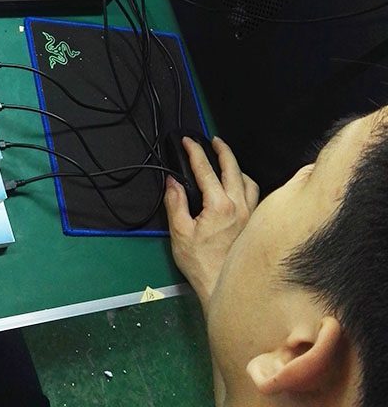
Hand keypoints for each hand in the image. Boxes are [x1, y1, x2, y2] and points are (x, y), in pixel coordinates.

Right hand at [163, 136, 258, 310]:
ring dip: (236, 167)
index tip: (187, 141)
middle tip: (212, 140)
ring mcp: (252, 215)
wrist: (223, 289)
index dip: (194, 152)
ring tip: (225, 163)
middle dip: (221, 150)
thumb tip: (172, 182)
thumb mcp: (179, 233)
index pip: (205, 170)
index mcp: (219, 205)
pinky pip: (255, 195)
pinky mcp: (256, 225)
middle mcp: (240, 206)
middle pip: (233, 168)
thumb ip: (175, 203)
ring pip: (249, 180)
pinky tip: (238, 188)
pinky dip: (246, 184)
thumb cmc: (201, 263)